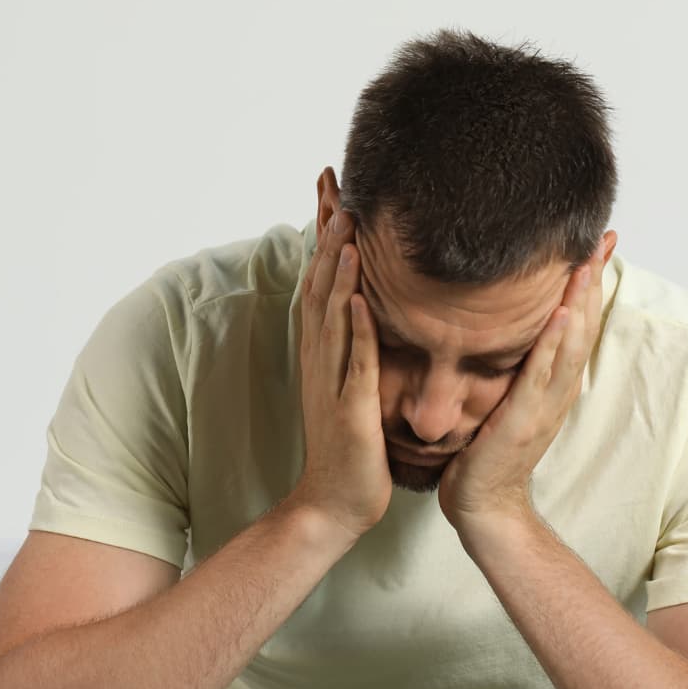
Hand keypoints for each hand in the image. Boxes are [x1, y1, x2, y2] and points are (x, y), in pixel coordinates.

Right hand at [285, 197, 390, 546]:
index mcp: (323, 350)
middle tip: (333, 184)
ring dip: (338, 268)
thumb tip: (368, 305)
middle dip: (326, 232)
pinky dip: (356, 328)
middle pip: (319, 283)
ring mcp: (331, 382)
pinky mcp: (349, 409)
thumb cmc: (350, 448)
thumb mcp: (351, 385)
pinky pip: (352, 362)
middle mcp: (320, 358)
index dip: (324, 233)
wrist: (334, 505)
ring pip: (331, 314)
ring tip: (346, 224)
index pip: (321, 279)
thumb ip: (357, 345)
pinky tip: (362, 297)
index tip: (331, 187)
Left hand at [439, 257, 606, 534]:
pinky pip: (541, 374)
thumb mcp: (506, 398)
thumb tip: (511, 330)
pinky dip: (553, 342)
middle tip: (600, 237)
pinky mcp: (523, 420)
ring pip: (571, 344)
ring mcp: (545, 405)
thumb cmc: (486, 453)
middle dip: (592, 280)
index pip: (576, 322)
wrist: (483, 506)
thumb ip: (516, 366)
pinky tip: (559, 312)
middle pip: (583, 325)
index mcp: (553, 383)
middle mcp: (557, 389)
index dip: (588, 283)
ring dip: (580, 301)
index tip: (596, 244)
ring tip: (587, 260)